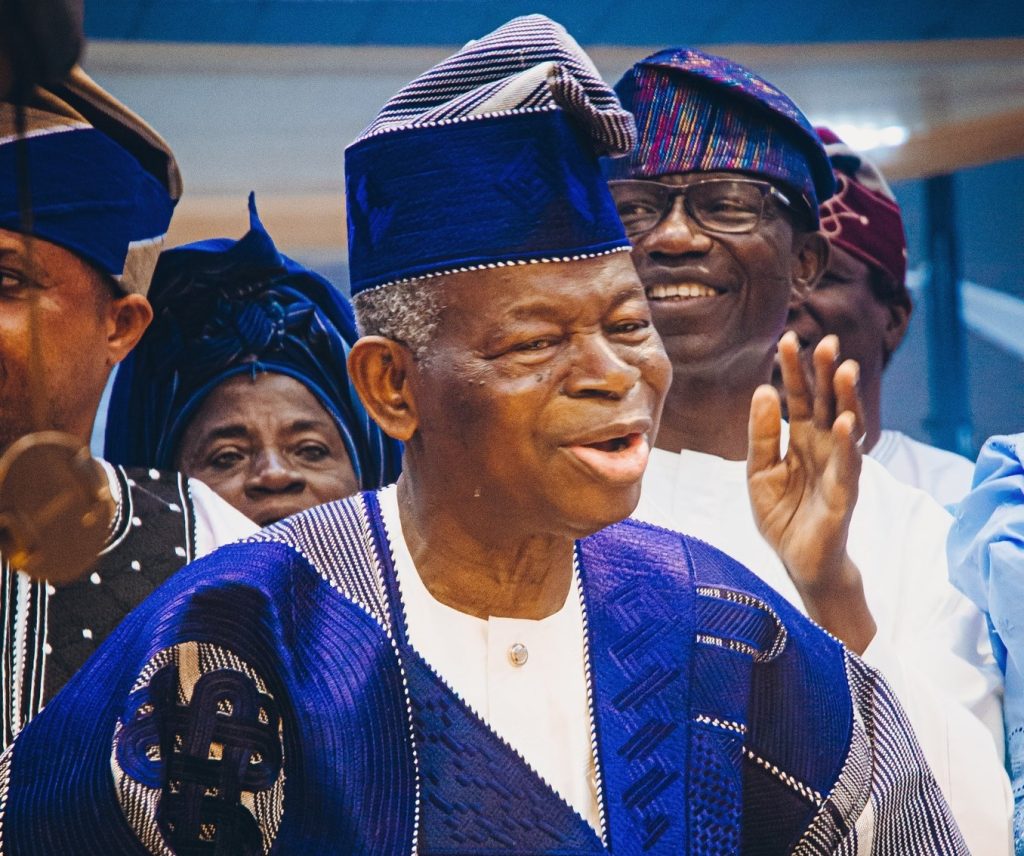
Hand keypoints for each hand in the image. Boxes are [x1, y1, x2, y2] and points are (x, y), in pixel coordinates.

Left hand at [747, 332, 875, 651]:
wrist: (799, 560)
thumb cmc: (783, 515)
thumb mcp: (760, 471)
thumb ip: (763, 435)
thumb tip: (763, 390)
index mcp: (802, 439)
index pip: (799, 398)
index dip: (794, 370)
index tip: (786, 339)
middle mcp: (824, 447)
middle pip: (826, 403)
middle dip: (826, 373)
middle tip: (827, 342)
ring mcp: (838, 468)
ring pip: (846, 426)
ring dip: (846, 398)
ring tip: (844, 370)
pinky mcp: (845, 494)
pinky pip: (848, 465)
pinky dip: (847, 444)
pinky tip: (843, 422)